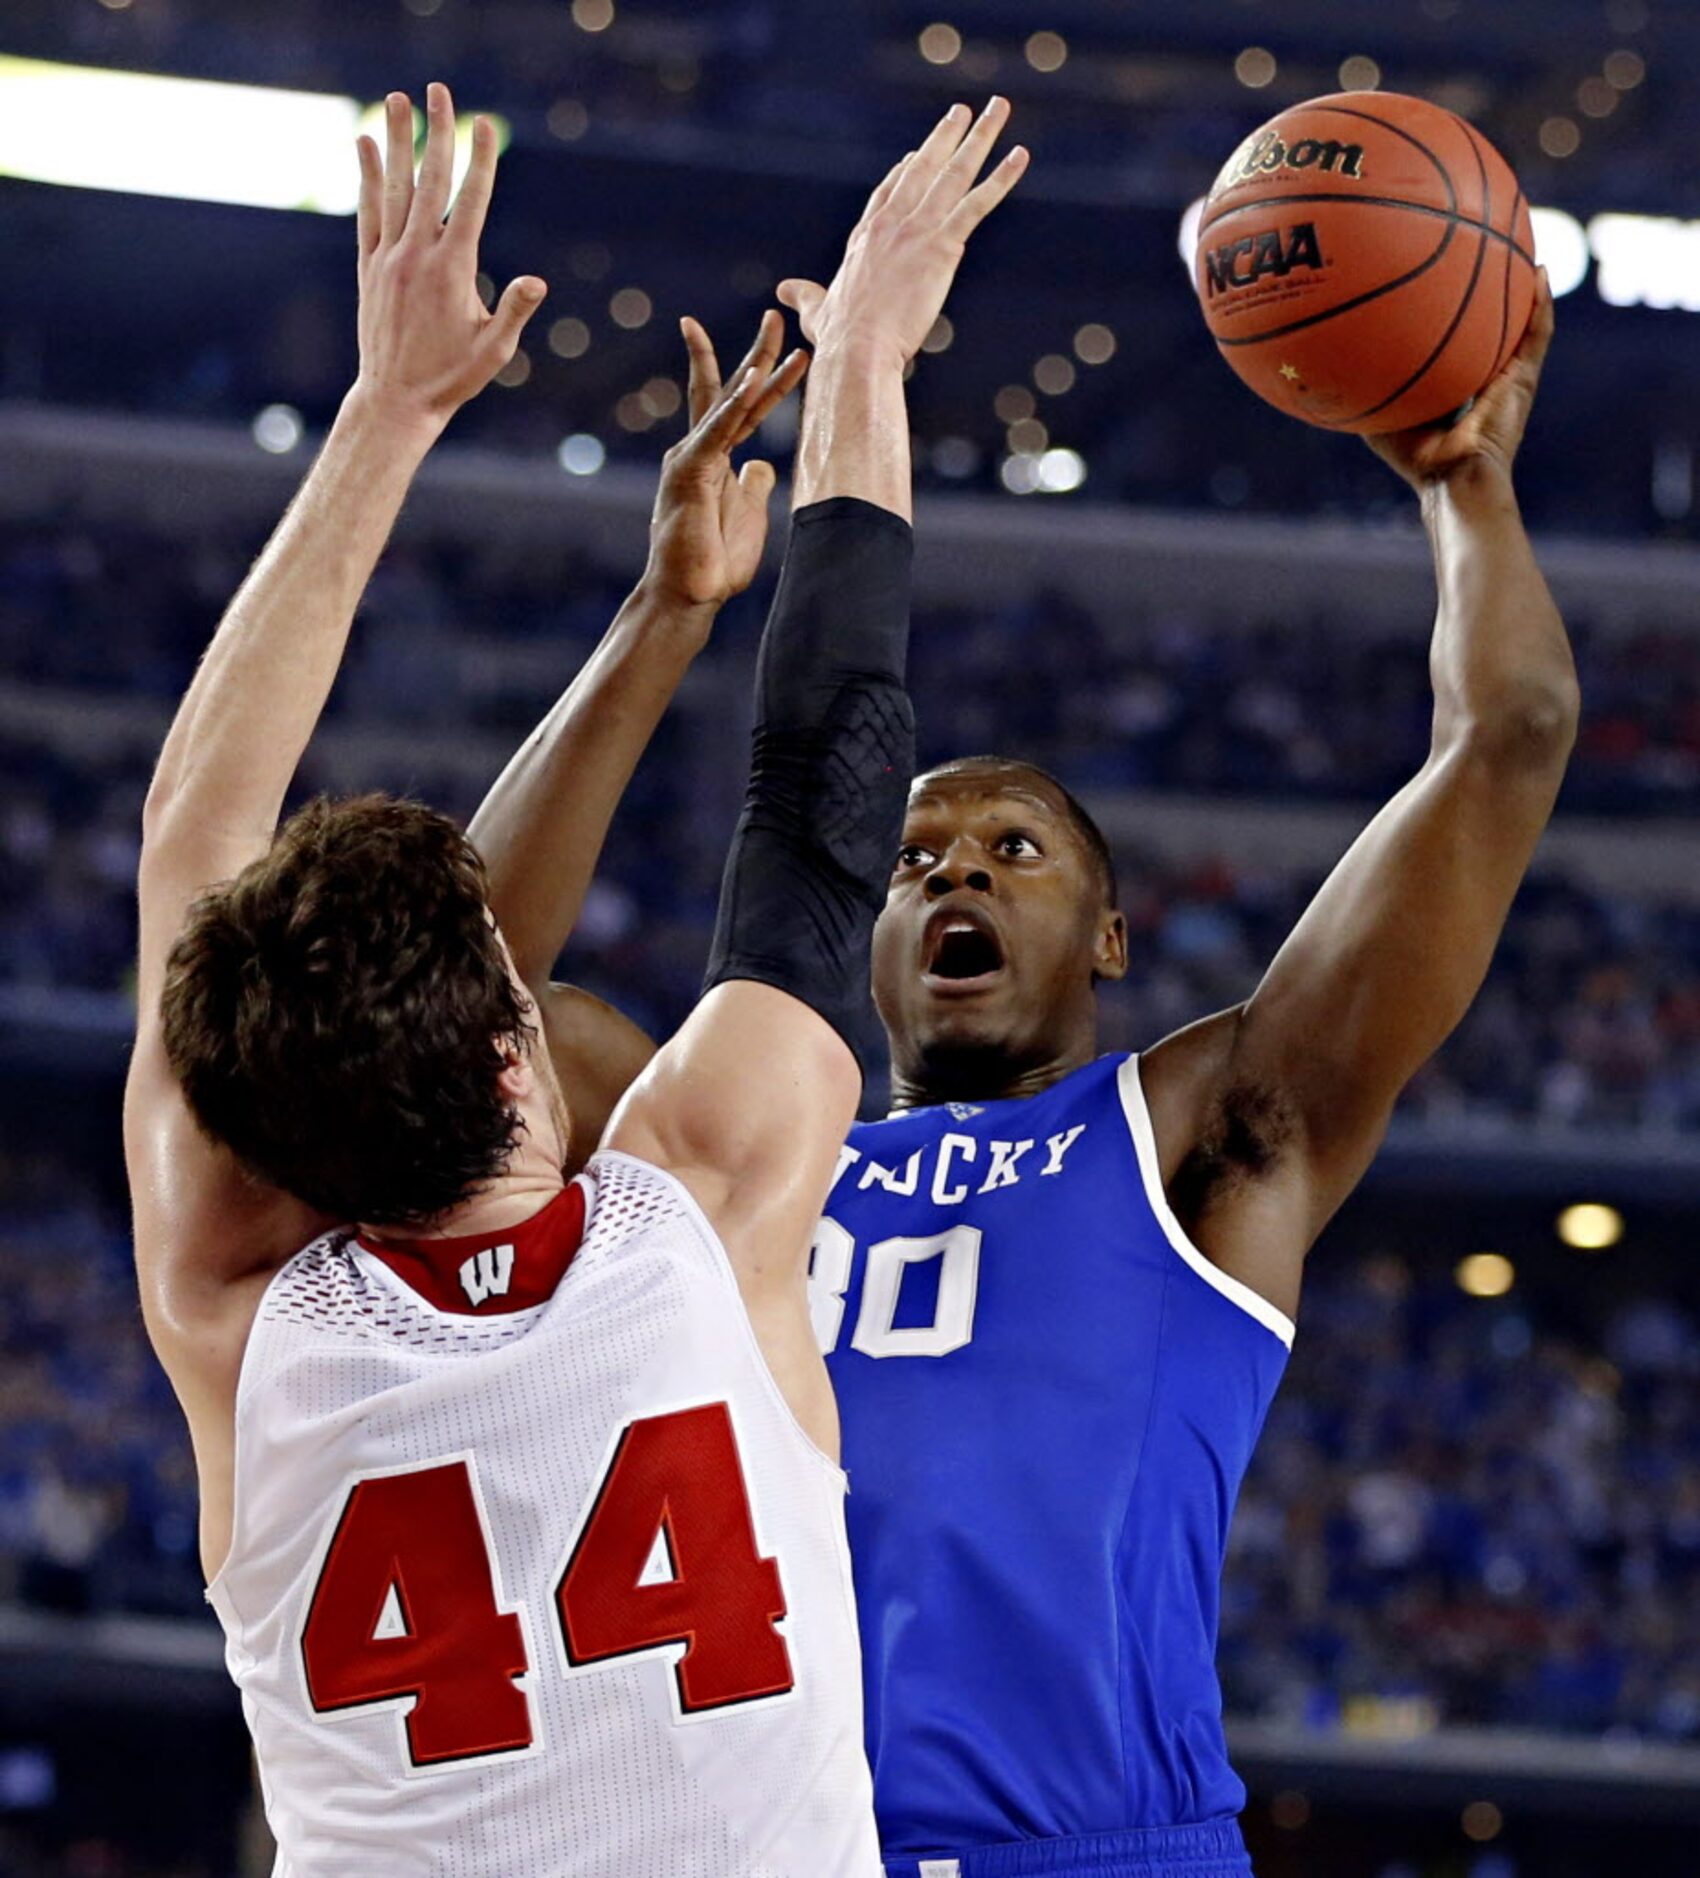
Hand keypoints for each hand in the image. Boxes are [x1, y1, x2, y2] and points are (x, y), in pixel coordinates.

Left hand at [353, 82, 545, 426]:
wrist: (396, 399)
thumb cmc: (452, 377)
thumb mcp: (494, 350)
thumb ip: (513, 310)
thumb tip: (536, 282)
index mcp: (452, 269)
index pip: (469, 201)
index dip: (480, 160)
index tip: (486, 124)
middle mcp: (416, 254)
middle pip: (430, 180)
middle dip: (437, 132)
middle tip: (440, 91)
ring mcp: (389, 257)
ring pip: (395, 187)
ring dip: (397, 138)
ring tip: (398, 99)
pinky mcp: (369, 266)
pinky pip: (368, 211)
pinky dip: (368, 176)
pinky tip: (366, 144)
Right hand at [640, 311, 808, 613]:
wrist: (687, 595)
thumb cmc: (713, 562)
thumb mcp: (747, 515)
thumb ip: (752, 485)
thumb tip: (761, 463)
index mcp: (715, 458)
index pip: (739, 407)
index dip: (759, 375)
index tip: (776, 342)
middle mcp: (700, 449)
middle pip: (732, 391)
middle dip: (756, 352)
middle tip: (775, 314)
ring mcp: (693, 459)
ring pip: (729, 405)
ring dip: (756, 370)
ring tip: (778, 336)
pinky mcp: (690, 473)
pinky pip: (717, 434)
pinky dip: (734, 407)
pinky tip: (752, 382)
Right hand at [777, 98, 1026, 371]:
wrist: (858, 347)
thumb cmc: (838, 338)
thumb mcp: (816, 311)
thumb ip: (805, 296)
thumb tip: (783, 290)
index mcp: (865, 238)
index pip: (889, 194)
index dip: (905, 172)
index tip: (918, 153)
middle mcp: (891, 223)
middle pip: (922, 168)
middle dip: (944, 137)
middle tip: (961, 112)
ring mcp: (917, 230)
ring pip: (954, 173)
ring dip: (978, 138)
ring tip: (997, 110)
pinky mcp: (942, 245)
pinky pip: (977, 203)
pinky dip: (1001, 178)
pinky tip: (1019, 155)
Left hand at [1368, 268, 1554, 492]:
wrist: (1452, 476)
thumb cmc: (1414, 456)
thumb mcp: (1379, 416)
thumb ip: (1363, 390)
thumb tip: (1331, 364)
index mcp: (1457, 385)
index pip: (1457, 343)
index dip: (1452, 316)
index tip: (1441, 279)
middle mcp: (1486, 377)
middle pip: (1491, 327)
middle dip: (1490, 292)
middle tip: (1486, 250)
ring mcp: (1510, 377)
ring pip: (1522, 323)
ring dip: (1523, 287)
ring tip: (1521, 247)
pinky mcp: (1525, 379)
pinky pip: (1537, 333)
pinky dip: (1540, 303)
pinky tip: (1538, 272)